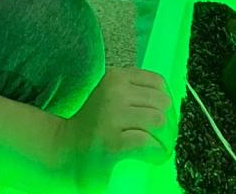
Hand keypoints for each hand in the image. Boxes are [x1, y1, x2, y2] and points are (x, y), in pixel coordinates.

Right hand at [51, 67, 175, 193]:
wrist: (65, 147)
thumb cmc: (94, 124)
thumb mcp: (112, 95)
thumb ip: (135, 92)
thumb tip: (170, 103)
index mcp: (115, 76)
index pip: (158, 82)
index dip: (166, 102)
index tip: (162, 118)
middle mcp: (114, 91)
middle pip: (162, 103)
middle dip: (169, 124)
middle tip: (163, 139)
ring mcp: (112, 115)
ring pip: (159, 121)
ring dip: (165, 140)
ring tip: (159, 149)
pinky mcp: (112, 141)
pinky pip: (148, 143)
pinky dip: (156, 153)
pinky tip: (152, 159)